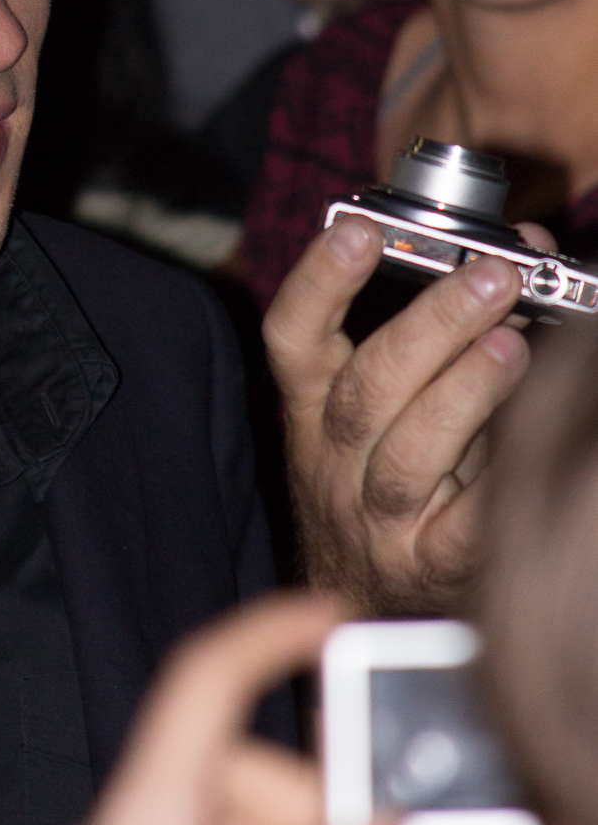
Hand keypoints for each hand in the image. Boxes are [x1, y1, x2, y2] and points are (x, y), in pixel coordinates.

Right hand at [263, 216, 530, 613]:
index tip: (359, 232)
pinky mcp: (425, 566)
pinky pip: (463, 529)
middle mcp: (333, 459)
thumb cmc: (378, 477)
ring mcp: (375, 517)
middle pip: (366, 388)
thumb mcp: (385, 400)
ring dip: (463, 393)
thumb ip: (447, 327)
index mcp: (311, 406)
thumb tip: (518, 251)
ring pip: (407, 454)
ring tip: (514, 348)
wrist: (359, 593)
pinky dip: (496, 486)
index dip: (319, 282)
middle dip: (431, 324)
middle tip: (491, 277)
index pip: (293, 336)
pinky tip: (531, 445)